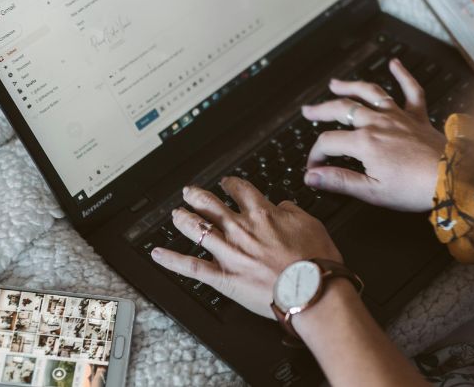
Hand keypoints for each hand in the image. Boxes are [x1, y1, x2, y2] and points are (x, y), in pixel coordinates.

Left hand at [151, 177, 341, 318]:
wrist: (313, 290)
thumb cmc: (316, 261)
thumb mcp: (311, 223)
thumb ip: (292, 211)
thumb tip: (282, 205)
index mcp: (263, 214)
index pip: (241, 191)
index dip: (231, 184)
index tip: (227, 183)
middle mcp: (242, 229)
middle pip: (212, 205)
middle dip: (198, 196)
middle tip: (190, 192)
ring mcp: (230, 253)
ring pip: (197, 230)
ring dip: (183, 219)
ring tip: (175, 214)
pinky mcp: (224, 278)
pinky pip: (191, 267)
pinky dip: (172, 260)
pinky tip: (157, 254)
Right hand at [302, 59, 443, 211]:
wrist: (451, 180)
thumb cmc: (414, 188)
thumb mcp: (371, 191)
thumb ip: (339, 181)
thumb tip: (312, 177)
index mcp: (364, 143)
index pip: (328, 142)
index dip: (316, 155)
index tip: (314, 168)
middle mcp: (378, 123)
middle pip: (342, 109)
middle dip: (321, 110)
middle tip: (308, 111)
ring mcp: (398, 117)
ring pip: (370, 93)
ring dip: (350, 86)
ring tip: (335, 84)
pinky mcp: (417, 117)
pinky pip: (411, 90)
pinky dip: (403, 75)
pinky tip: (395, 64)